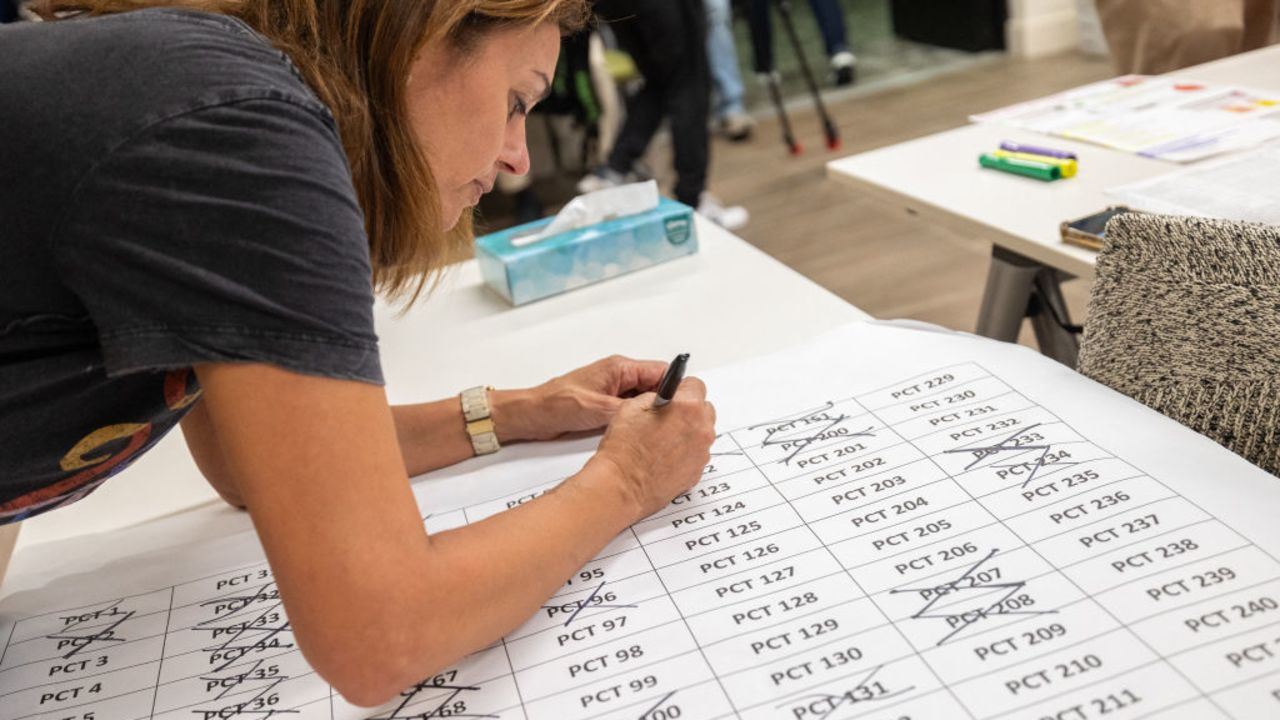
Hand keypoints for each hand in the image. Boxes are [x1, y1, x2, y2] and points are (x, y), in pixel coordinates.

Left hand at [493, 355, 667, 442]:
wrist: (530, 416)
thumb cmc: (553, 404)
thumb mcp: (594, 408)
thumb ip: (625, 409)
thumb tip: (651, 413)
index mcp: (619, 369)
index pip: (660, 373)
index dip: (675, 389)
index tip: (684, 407)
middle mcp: (619, 379)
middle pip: (656, 389)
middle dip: (666, 406)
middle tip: (676, 425)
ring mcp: (614, 395)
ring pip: (645, 403)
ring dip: (652, 416)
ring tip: (662, 433)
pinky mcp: (608, 409)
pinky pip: (632, 414)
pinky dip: (639, 424)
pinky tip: (644, 437)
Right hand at [586, 377, 716, 520]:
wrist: (622, 486)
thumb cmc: (624, 449)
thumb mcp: (633, 406)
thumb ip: (657, 397)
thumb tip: (666, 397)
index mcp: (688, 408)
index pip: (696, 385)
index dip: (681, 389)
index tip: (673, 396)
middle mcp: (701, 430)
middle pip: (704, 410)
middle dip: (688, 411)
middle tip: (667, 418)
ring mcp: (701, 453)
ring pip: (701, 433)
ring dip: (688, 432)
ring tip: (663, 441)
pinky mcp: (697, 472)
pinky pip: (696, 454)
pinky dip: (685, 453)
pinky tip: (665, 457)